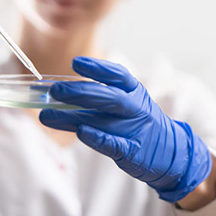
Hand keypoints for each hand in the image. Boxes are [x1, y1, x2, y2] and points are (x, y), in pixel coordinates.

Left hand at [39, 56, 211, 202]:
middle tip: (54, 90)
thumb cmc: (137, 123)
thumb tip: (53, 93)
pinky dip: (96, 137)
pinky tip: (79, 132)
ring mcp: (135, 130)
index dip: (97, 68)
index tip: (75, 63)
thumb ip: (95, 97)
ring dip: (72, 117)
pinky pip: (113, 143)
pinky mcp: (133, 151)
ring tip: (46, 116)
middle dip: (79, 92)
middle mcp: (136, 107)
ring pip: (103, 120)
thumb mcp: (125, 103)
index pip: (117, 75)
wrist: (170, 152)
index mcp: (134, 91)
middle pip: (108, 96)